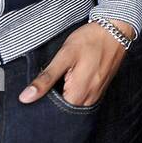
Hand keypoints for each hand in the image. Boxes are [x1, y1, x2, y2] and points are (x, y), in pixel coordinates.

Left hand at [17, 20, 132, 107]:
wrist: (115, 29)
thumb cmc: (89, 40)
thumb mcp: (64, 55)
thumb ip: (46, 78)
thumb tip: (26, 97)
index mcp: (78, 94)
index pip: (55, 112)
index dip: (43, 105)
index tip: (36, 95)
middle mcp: (89, 99)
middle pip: (65, 110)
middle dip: (54, 102)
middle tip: (46, 85)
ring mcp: (97, 95)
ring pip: (75, 105)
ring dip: (64, 96)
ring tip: (58, 80)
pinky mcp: (100, 88)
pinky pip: (84, 98)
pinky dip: (74, 92)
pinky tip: (69, 79)